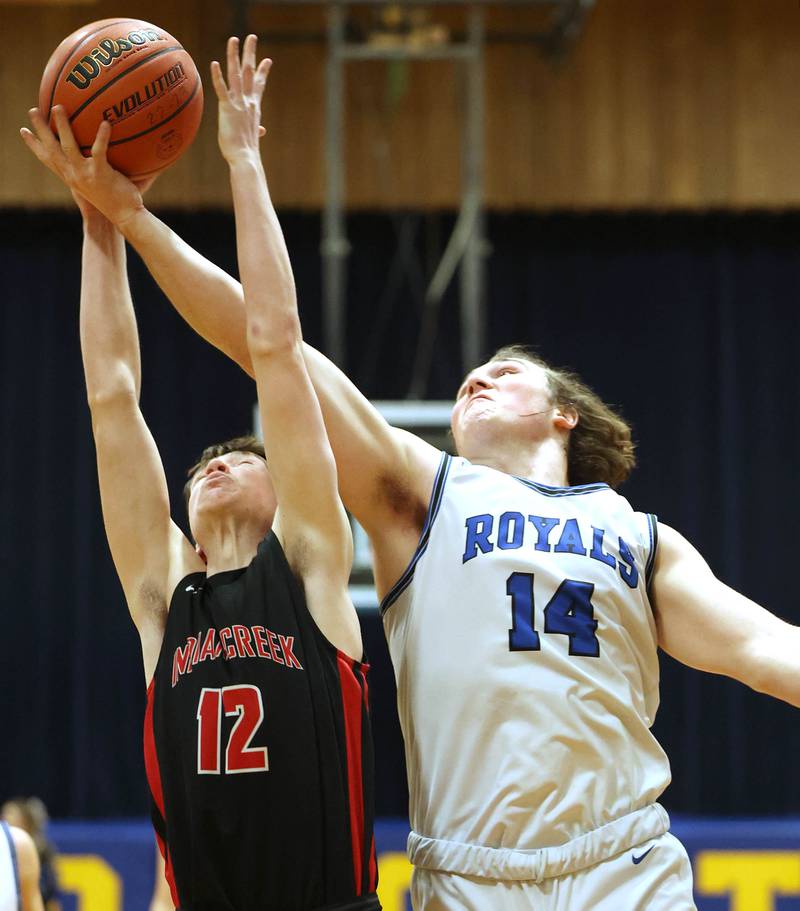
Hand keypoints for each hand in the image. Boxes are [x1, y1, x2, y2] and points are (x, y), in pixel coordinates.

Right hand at [20, 107, 145, 227]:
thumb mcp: (100, 184)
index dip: (34, 146)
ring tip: (58, 108)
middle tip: (33, 110)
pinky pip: (99, 151)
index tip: (24, 131)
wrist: (126, 218)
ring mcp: (85, 175)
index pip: (48, 160)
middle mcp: (73, 176)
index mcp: (71, 177)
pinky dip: (102, 137)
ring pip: (68, 147)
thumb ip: (96, 168)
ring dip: (61, 127)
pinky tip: (105, 123)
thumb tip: (104, 150)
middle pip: (52, 149)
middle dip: (41, 129)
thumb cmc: (118, 202)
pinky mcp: (100, 174)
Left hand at [211, 35, 270, 164]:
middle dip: (251, 53)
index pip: (259, 85)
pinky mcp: (227, 109)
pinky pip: (222, 89)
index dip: (263, 71)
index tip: (267, 60)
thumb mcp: (253, 136)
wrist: (245, 159)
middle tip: (252, 37)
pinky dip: (218, 76)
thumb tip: (261, 131)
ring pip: (237, 74)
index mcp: (254, 108)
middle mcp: (248, 102)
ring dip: (235, 56)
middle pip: (250, 72)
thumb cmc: (247, 151)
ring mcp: (238, 104)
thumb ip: (257, 129)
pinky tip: (214, 63)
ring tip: (234, 39)